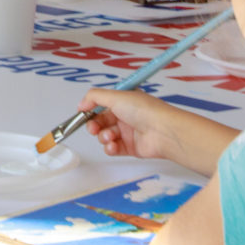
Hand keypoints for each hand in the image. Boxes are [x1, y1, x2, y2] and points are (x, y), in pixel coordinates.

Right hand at [80, 87, 220, 167]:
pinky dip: (110, 148)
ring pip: (105, 135)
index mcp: (123, 101)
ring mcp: (128, 132)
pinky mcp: (131, 147)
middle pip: (101, 121)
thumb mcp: (115, 96)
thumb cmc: (144, 110)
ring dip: (103, 136)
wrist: (163, 131)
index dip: (90, 109)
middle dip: (94, 125)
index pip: (101, 104)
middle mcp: (125, 115)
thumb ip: (94, 97)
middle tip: (94, 128)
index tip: (82, 113)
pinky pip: (113, 148)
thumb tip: (81, 104)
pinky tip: (113, 145)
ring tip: (110, 136)